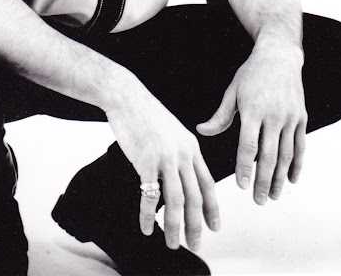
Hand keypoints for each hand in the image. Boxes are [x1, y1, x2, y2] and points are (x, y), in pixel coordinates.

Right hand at [108, 84, 219, 250]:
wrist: (126, 96)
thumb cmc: (144, 113)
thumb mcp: (171, 131)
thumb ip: (179, 152)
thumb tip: (180, 176)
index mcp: (192, 148)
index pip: (208, 184)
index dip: (212, 208)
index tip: (214, 227)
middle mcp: (183, 155)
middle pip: (195, 198)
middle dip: (196, 225)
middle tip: (195, 244)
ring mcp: (165, 158)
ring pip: (176, 201)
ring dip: (175, 226)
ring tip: (173, 243)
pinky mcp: (145, 160)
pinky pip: (150, 195)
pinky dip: (149, 215)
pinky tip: (146, 227)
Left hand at [197, 40, 305, 204]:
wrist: (279, 57)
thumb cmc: (251, 74)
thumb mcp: (233, 92)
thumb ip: (220, 116)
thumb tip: (201, 131)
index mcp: (253, 110)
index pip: (248, 145)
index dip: (245, 167)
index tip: (241, 185)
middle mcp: (274, 116)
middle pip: (269, 156)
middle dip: (262, 180)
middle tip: (257, 200)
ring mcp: (290, 118)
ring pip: (286, 154)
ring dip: (279, 178)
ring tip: (272, 196)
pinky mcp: (301, 118)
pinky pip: (300, 146)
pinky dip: (296, 164)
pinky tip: (291, 180)